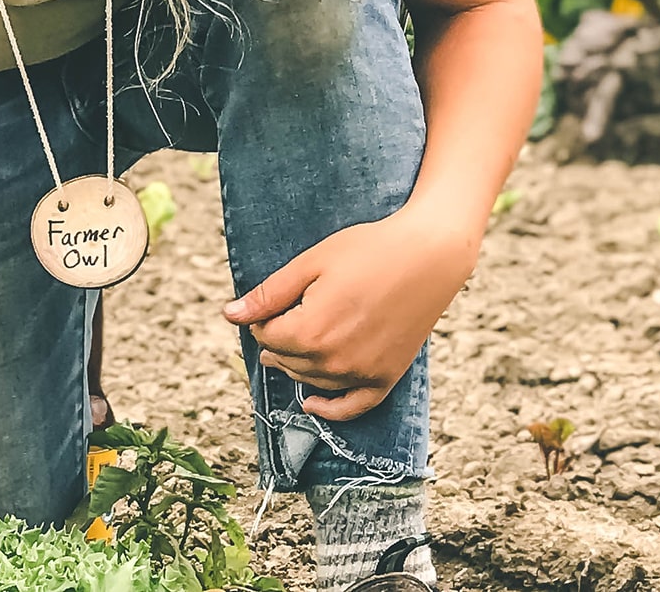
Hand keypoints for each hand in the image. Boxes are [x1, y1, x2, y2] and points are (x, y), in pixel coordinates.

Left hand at [223, 201, 481, 420]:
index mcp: (309, 332)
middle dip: (276, 342)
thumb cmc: (368, 250)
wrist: (429, 255)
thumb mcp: (311, 264)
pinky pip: (352, 407)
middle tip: (276, 321)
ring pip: (312, 381)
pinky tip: (312, 404)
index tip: (273, 302)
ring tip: (290, 346)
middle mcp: (333, 361)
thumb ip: (269, 295)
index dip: (263, 319)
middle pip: (287, 360)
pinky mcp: (386, 378)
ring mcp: (362, 373)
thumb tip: (230, 315)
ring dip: (296, 366)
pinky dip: (330, 409)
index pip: (266, 336)